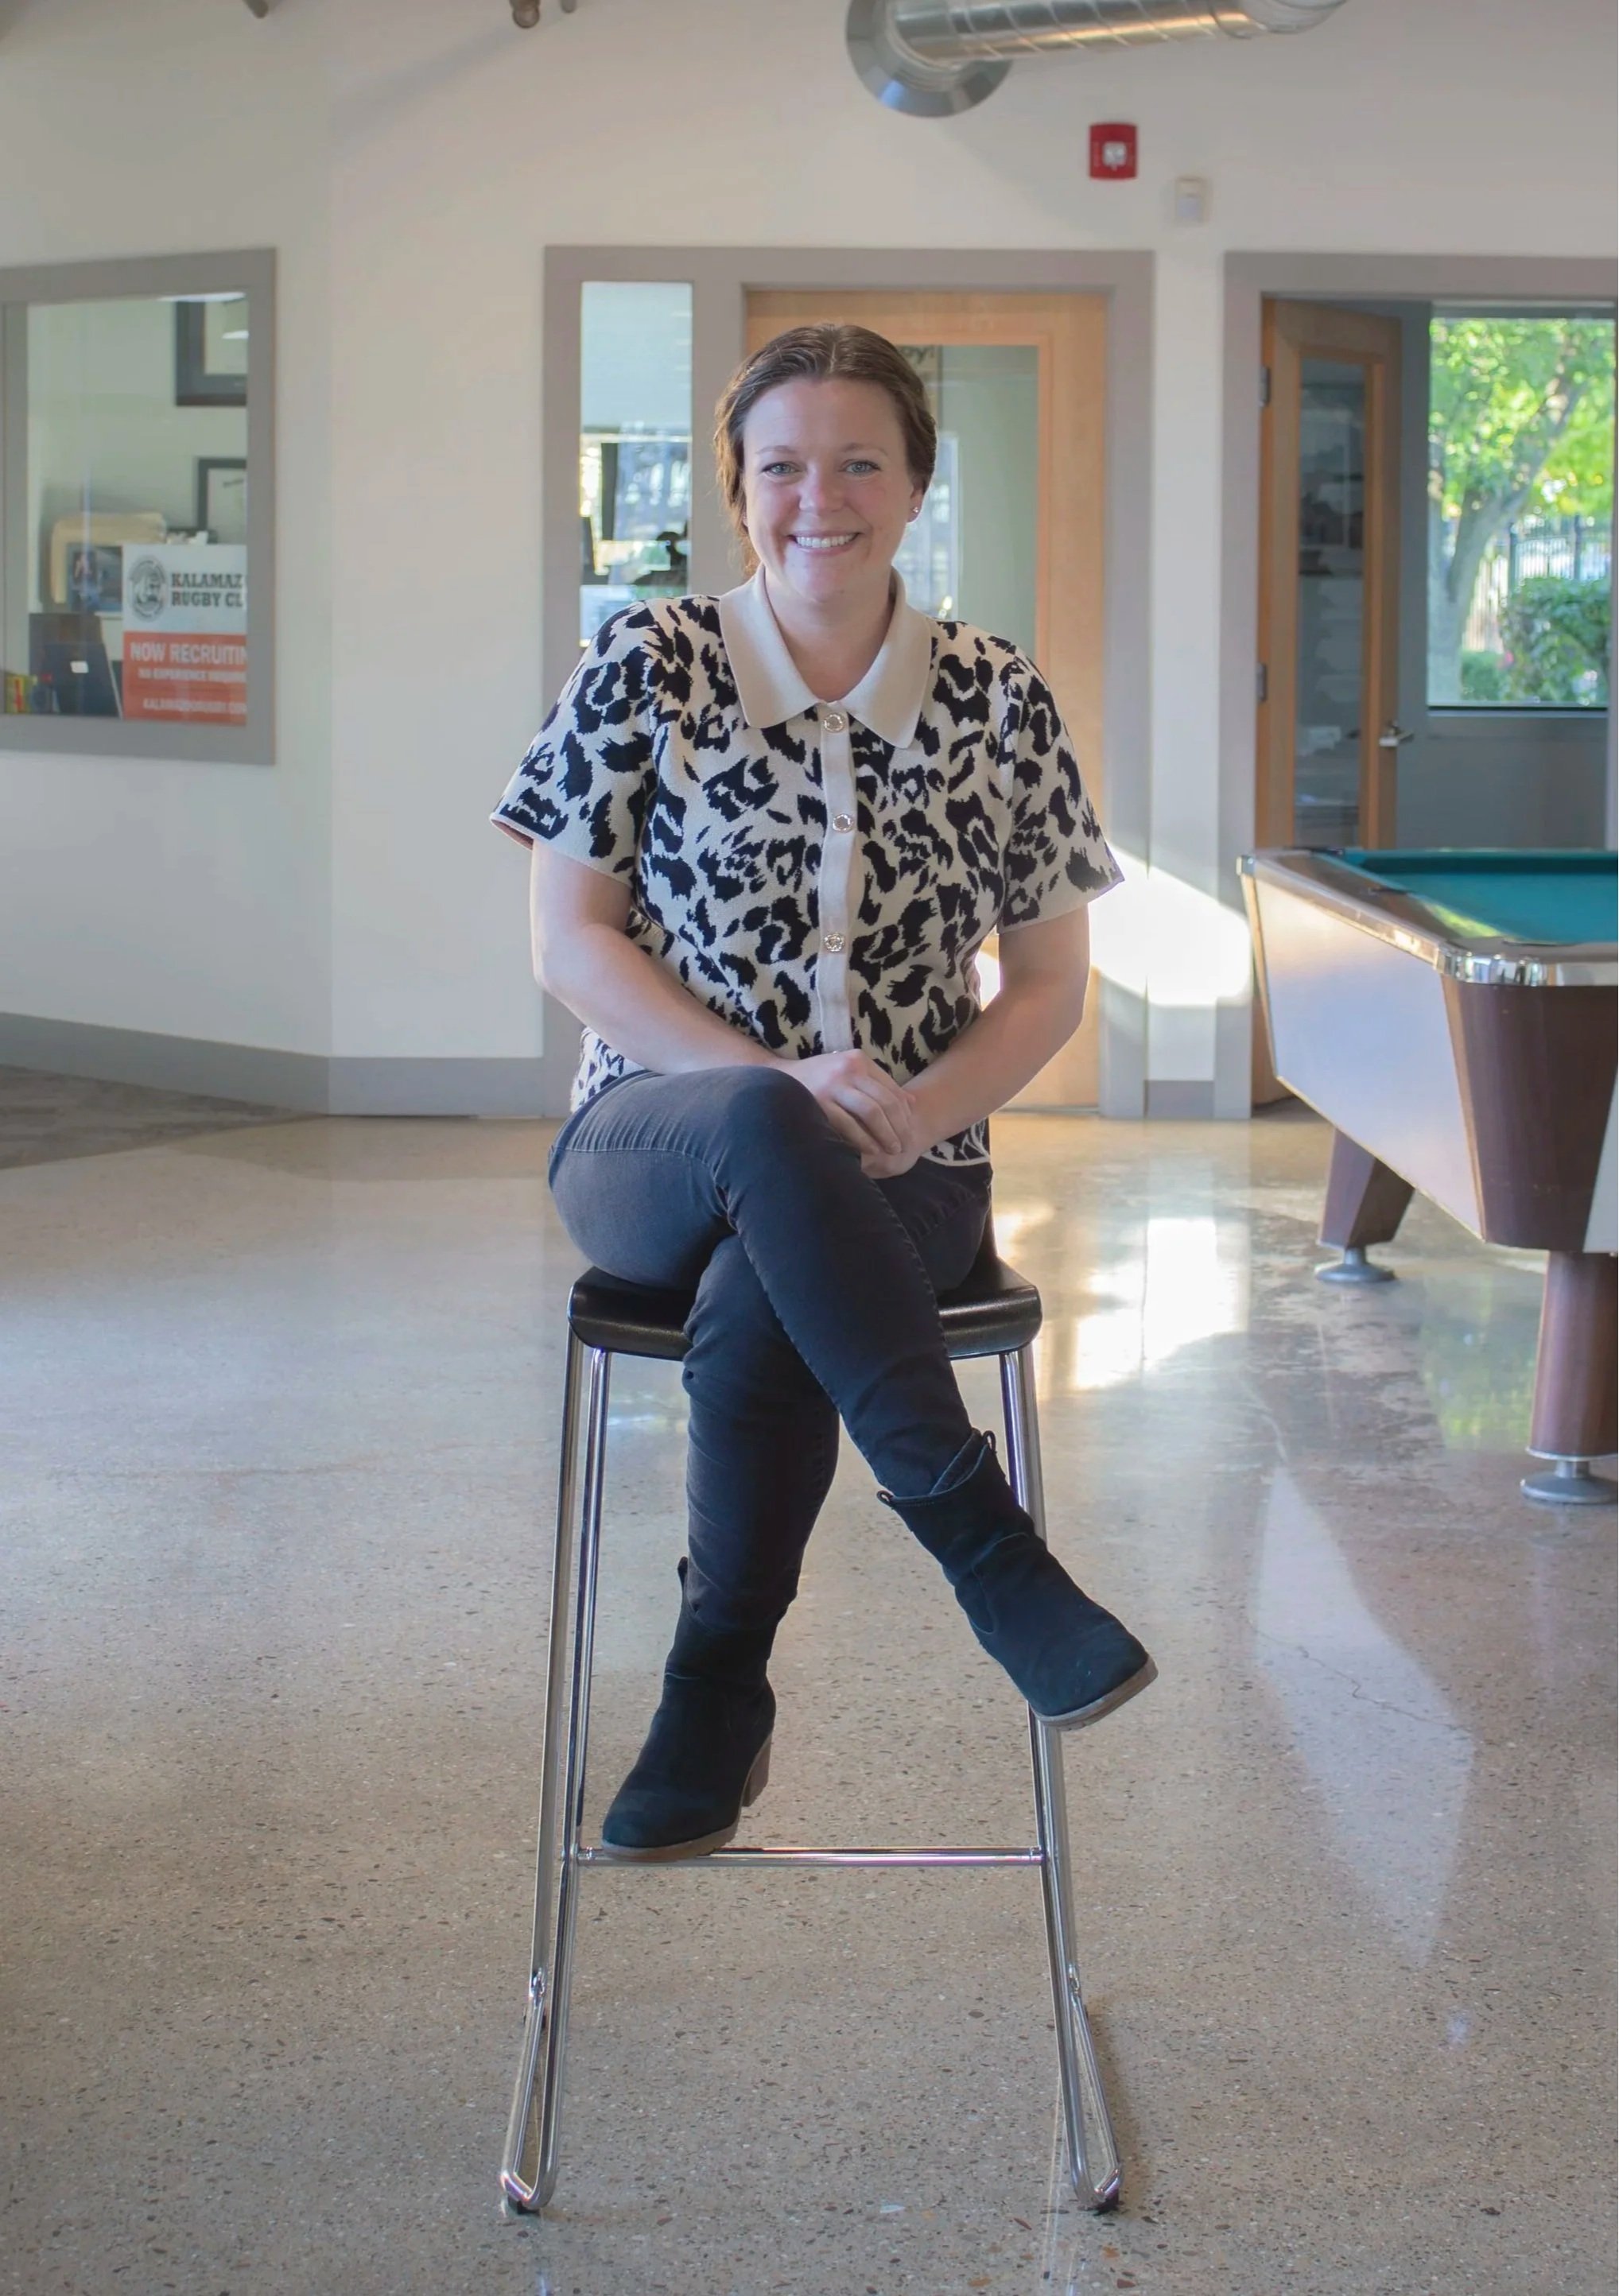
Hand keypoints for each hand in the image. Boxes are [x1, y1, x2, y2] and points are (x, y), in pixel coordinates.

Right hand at [783, 1050, 923, 1177]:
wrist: (777, 1081)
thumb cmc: (820, 1080)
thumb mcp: (850, 1073)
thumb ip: (879, 1085)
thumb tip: (912, 1103)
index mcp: (858, 1060)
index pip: (891, 1090)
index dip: (904, 1114)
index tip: (910, 1132)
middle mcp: (847, 1069)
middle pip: (885, 1102)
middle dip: (899, 1127)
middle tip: (905, 1145)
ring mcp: (832, 1085)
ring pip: (872, 1113)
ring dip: (886, 1135)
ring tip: (892, 1150)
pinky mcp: (819, 1103)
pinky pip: (849, 1125)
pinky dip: (864, 1140)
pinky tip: (871, 1151)